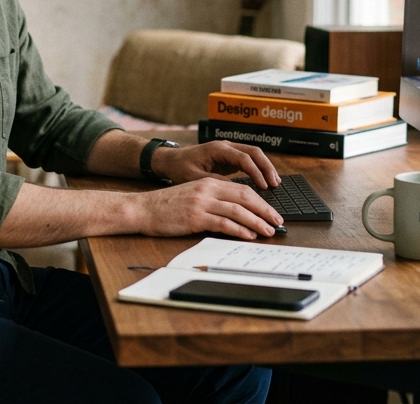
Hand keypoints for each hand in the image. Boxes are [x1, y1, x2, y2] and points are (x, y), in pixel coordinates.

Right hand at [133, 178, 284, 239]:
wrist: (142, 209)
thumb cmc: (166, 207)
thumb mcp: (192, 196)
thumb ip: (212, 201)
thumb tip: (236, 214)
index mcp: (208, 183)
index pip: (241, 189)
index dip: (260, 201)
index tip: (271, 212)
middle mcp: (207, 190)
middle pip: (245, 197)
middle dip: (264, 210)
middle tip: (277, 222)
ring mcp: (201, 203)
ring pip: (237, 211)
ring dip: (256, 222)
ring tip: (268, 231)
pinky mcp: (195, 217)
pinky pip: (223, 223)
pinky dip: (239, 230)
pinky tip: (249, 235)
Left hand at [153, 140, 281, 187]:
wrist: (170, 161)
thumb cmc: (180, 168)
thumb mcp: (194, 178)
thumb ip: (214, 182)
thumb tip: (234, 190)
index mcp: (217, 149)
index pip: (243, 158)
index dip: (256, 172)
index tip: (264, 186)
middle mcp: (226, 146)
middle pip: (254, 152)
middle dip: (266, 167)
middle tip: (275, 184)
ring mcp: (229, 151)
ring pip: (253, 155)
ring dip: (265, 167)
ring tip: (275, 183)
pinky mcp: (229, 158)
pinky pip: (248, 161)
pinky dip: (258, 170)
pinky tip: (265, 182)